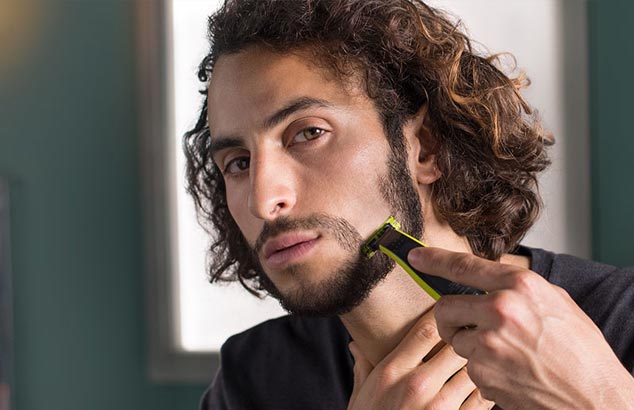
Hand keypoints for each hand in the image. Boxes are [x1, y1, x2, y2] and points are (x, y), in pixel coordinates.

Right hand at [347, 308, 493, 409]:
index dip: (441, 316)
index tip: (446, 314)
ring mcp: (440, 409)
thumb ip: (363, 367)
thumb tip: (357, 344)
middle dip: (464, 339)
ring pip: (474, 370)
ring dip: (477, 364)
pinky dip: (484, 390)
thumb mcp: (360, 396)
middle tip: (469, 334)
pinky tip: (480, 387)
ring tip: (479, 359)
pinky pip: (483, 400)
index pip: (426, 329)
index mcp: (391, 372)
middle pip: (456, 345)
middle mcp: (417, 386)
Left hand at [408, 247, 633, 409]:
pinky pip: (468, 366)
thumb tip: (488, 280)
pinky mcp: (483, 374)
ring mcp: (489, 344)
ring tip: (506, 353)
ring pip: (455, 339)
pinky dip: (483, 369)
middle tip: (467, 326)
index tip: (415, 257)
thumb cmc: (580, 351)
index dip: (434, 259)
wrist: (594, 398)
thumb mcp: (555, 302)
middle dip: (450, 318)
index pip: (464, 266)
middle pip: (445, 307)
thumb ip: (517, 288)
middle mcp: (500, 311)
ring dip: (471, 346)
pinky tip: (510, 372)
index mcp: (519, 287)